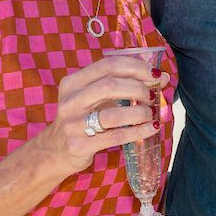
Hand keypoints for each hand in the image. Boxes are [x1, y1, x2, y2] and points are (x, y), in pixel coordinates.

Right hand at [31, 55, 161, 176]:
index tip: (155, 74)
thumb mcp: (94, 97)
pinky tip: (151, 127)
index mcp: (73, 82)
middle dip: (138, 88)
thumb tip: (161, 76)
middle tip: (152, 95)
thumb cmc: (82, 118)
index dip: (136, 67)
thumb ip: (124, 84)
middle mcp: (70, 101)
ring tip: (150, 113)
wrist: (54, 150)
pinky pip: (117, 136)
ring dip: (139, 112)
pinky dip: (139, 131)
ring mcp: (74, 124)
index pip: (108, 65)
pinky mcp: (80, 145)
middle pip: (110, 86)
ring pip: (114, 114)